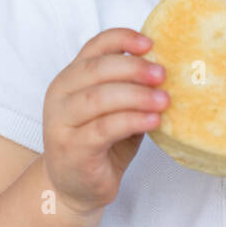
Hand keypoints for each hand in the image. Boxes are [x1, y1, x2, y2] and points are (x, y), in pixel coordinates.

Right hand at [41, 28, 168, 215]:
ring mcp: (61, 122)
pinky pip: (104, 128)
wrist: (74, 187)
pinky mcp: (72, 148)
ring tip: (164, 100)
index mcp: (70, 77)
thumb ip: (128, 87)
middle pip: (96, 69)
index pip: (94, 46)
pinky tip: (153, 120)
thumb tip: (165, 69)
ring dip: (136, 96)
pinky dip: (132, 120)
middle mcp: (60, 95)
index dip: (122, 39)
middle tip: (163, 75)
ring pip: (99, 98)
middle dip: (134, 68)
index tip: (150, 43)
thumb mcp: (113, 108)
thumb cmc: (99, 143)